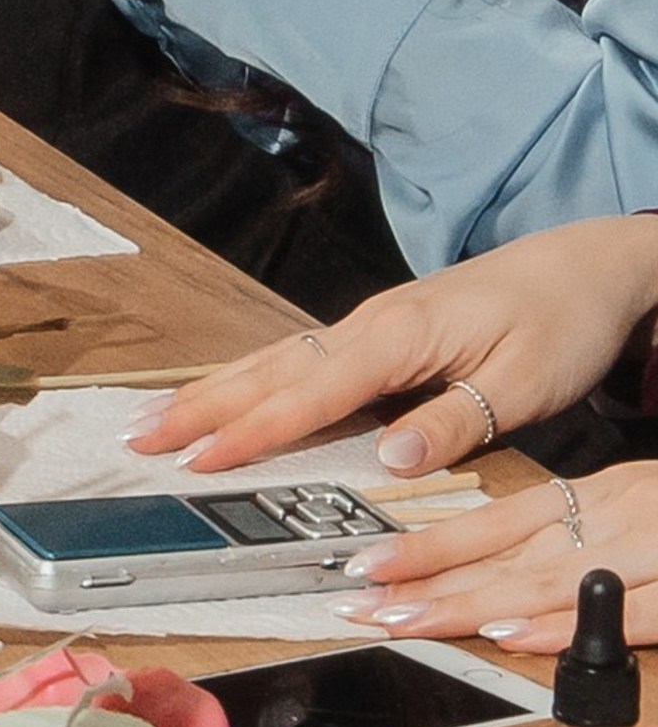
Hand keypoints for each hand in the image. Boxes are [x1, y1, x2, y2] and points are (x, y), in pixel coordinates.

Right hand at [136, 216, 657, 481]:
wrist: (588, 267)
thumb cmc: (561, 323)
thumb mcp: (527, 383)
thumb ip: (454, 420)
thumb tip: (387, 458)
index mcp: (401, 335)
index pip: (313, 390)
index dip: (255, 429)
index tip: (200, 459)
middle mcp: (372, 324)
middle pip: (273, 368)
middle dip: (204, 406)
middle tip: (137, 438)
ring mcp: (371, 325)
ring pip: (277, 359)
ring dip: (216, 391)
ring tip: (157, 420)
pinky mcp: (380, 333)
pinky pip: (301, 359)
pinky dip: (253, 380)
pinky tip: (230, 398)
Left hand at [341, 464, 657, 652]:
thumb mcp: (632, 509)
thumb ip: (573, 538)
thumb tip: (500, 585)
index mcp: (596, 497)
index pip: (492, 523)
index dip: (426, 547)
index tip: (365, 568)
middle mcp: (613, 516)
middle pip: (505, 555)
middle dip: (427, 584)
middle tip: (361, 605)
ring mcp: (650, 549)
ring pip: (549, 579)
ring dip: (474, 603)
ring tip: (411, 620)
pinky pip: (625, 607)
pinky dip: (568, 621)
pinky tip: (516, 633)